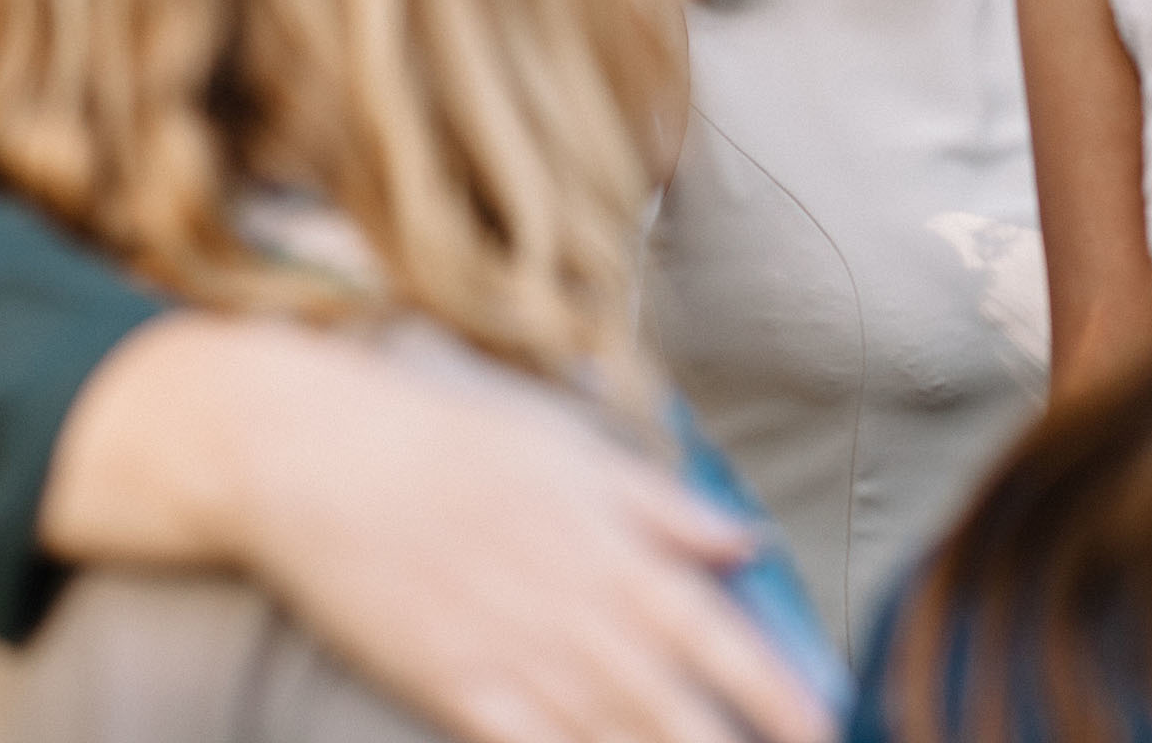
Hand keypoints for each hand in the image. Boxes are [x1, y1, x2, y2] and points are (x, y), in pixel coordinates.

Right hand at [45, 318, 835, 742]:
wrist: (322, 458)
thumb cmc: (453, 437)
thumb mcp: (576, 448)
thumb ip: (666, 506)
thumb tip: (747, 543)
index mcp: (617, 552)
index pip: (725, 640)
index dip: (783, 694)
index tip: (829, 725)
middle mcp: (578, 618)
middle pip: (679, 714)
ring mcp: (515, 664)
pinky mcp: (454, 694)